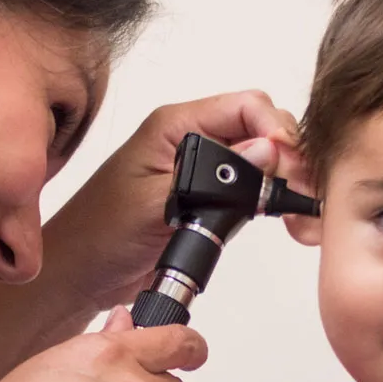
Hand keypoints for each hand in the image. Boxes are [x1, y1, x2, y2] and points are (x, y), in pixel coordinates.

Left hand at [44, 90, 300, 309]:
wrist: (80, 276)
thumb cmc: (100, 235)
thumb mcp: (156, 204)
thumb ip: (214, 177)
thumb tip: (266, 150)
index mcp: (175, 125)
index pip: (245, 105)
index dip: (275, 129)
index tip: (288, 164)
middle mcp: (193, 139)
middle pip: (262, 126)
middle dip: (289, 155)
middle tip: (302, 194)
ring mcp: (203, 169)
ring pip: (264, 157)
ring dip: (286, 179)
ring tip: (300, 213)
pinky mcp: (209, 197)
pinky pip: (253, 186)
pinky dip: (274, 199)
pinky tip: (285, 218)